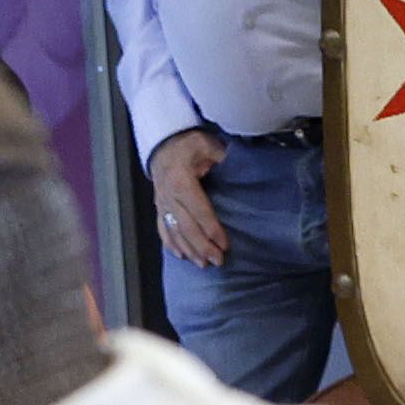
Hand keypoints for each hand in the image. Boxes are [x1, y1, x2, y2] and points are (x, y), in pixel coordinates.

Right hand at [149, 126, 232, 269]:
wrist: (165, 141)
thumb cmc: (189, 143)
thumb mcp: (210, 145)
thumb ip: (224, 160)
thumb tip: (245, 171)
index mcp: (181, 180)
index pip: (199, 210)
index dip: (212, 229)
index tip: (224, 244)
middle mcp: (168, 194)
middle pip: (186, 226)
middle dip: (202, 246)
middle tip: (217, 260)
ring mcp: (161, 201)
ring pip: (174, 231)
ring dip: (189, 249)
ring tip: (202, 264)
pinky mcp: (159, 205)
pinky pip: (162, 228)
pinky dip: (171, 243)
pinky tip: (180, 255)